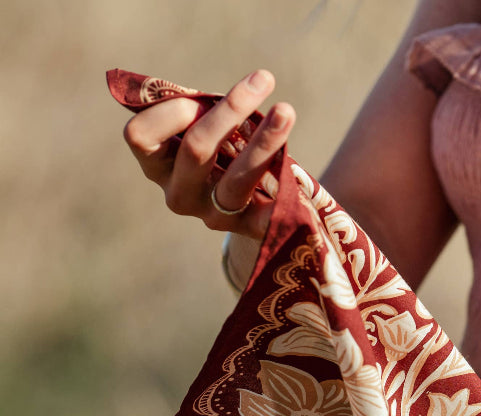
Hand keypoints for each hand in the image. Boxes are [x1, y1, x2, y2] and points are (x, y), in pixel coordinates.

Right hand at [122, 69, 295, 239]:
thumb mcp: (198, 127)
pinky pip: (268, 215)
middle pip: (196, 148)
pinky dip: (284, 195)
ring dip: (264, 140)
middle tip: (264, 80)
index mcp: (156, 166)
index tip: (204, 95)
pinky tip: (297, 180)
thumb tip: (245, 87)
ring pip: (237, 178)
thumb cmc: (218, 148)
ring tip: (286, 111)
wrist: (249, 201)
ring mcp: (213, 215)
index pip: (141, 135)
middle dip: (230, 109)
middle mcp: (179, 195)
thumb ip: (203, 109)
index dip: (173, 109)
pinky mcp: (248, 229)